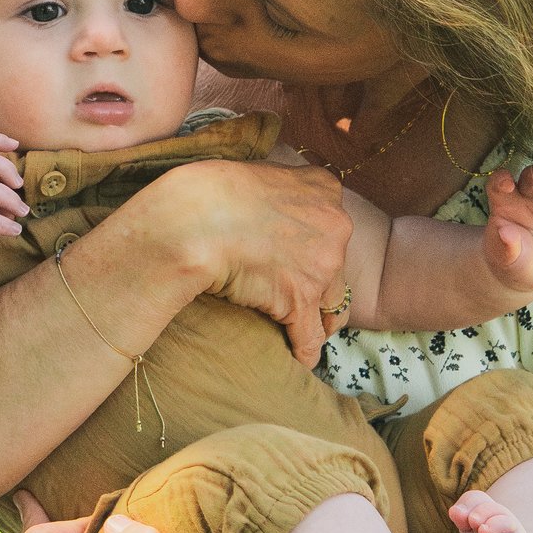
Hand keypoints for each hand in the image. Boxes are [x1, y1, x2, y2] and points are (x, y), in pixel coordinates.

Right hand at [138, 159, 350, 363]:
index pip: (333, 226)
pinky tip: (298, 359)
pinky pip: (310, 337)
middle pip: (338, 265)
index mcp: (324, 189)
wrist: (194, 218)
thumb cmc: (211, 190)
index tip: (304, 257)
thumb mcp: (259, 173)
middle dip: (322, 282)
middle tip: (304, 295)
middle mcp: (334, 225)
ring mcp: (322, 265)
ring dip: (319, 319)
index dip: (319, 246)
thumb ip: (279, 191)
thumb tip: (271, 207)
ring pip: (332, 304)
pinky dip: (304, 351)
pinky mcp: (299, 300)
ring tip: (307, 331)